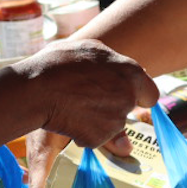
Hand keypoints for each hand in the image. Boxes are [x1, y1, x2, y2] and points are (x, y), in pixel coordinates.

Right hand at [13, 38, 157, 146]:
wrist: (35, 89)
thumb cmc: (59, 63)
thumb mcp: (89, 50)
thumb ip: (112, 63)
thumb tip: (123, 75)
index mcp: (132, 73)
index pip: (151, 94)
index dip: (138, 95)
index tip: (126, 96)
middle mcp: (128, 97)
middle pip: (126, 108)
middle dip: (112, 106)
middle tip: (88, 98)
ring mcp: (115, 120)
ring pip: (110, 124)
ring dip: (96, 119)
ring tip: (73, 105)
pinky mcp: (99, 137)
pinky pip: (94, 137)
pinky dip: (84, 132)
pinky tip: (68, 118)